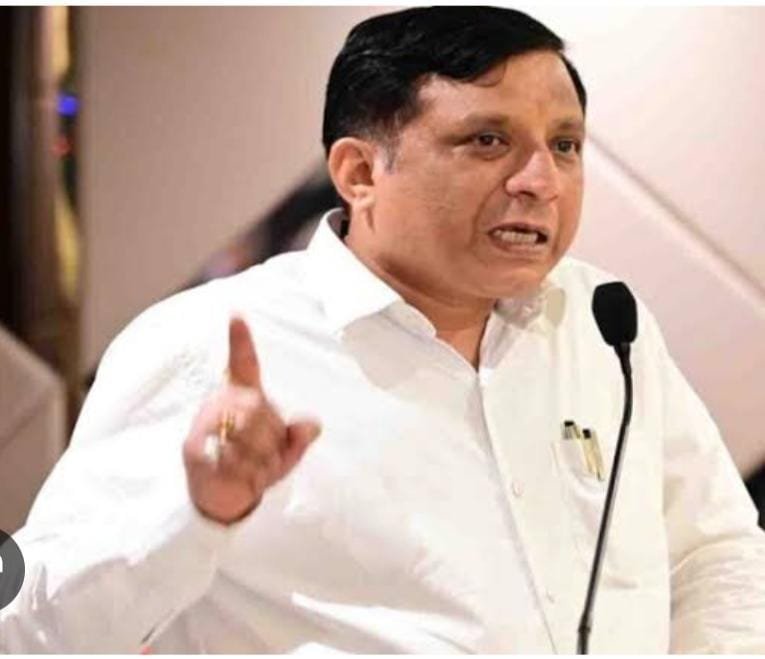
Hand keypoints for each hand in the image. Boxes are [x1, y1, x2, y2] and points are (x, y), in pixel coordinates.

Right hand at [183, 316, 320, 524]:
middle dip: (270, 439)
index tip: (236, 314)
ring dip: (260, 460)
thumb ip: (300, 438)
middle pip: (256, 409)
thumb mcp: (285, 454)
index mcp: (244, 396)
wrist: (219, 496)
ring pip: (244, 433)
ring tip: (257, 472)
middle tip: (268, 461)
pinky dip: (245, 474)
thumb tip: (313, 424)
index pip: (243, 364)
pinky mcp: (194, 448)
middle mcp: (221, 403)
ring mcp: (204, 424)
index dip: (240, 340)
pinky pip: (228, 456)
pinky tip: (245, 480)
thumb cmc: (254, 467)